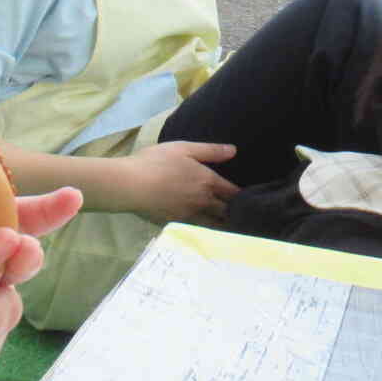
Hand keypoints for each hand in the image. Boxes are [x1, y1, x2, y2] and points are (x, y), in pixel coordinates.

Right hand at [117, 141, 240, 223]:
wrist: (131, 185)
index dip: (242, 196)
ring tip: (230, 228)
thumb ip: (211, 151)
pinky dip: (206, 232)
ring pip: (214, 225)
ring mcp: (190, 215)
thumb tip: (234, 151)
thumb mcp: (185, 148)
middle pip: (226, 212)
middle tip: (244, 216)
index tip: (250, 198)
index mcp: (208, 181)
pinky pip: (197, 231)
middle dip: (236, 213)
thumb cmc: (156, 162)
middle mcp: (203, 201)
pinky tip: (207, 232)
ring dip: (223, 225)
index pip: (233, 192)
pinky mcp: (176, 224)